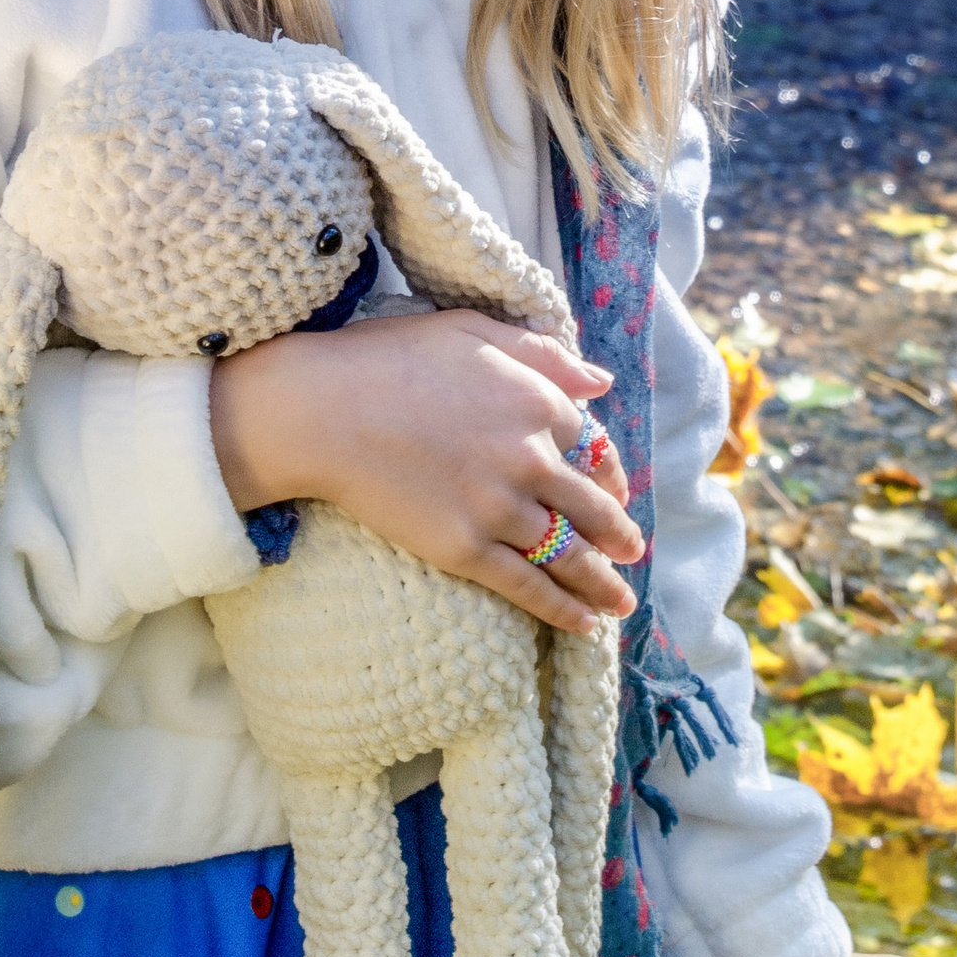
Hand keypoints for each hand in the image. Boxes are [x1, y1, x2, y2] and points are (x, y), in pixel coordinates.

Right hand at [208, 308, 641, 639]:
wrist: (323, 408)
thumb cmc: (390, 358)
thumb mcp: (474, 331)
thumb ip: (544, 354)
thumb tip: (602, 379)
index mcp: (538, 402)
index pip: (593, 446)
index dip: (608, 471)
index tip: (613, 488)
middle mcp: (532, 458)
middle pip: (594, 507)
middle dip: (619, 535)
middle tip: (633, 552)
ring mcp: (500, 508)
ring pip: (569, 554)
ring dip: (603, 582)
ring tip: (622, 601)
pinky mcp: (465, 549)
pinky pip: (527, 586)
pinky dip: (562, 609)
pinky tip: (585, 625)